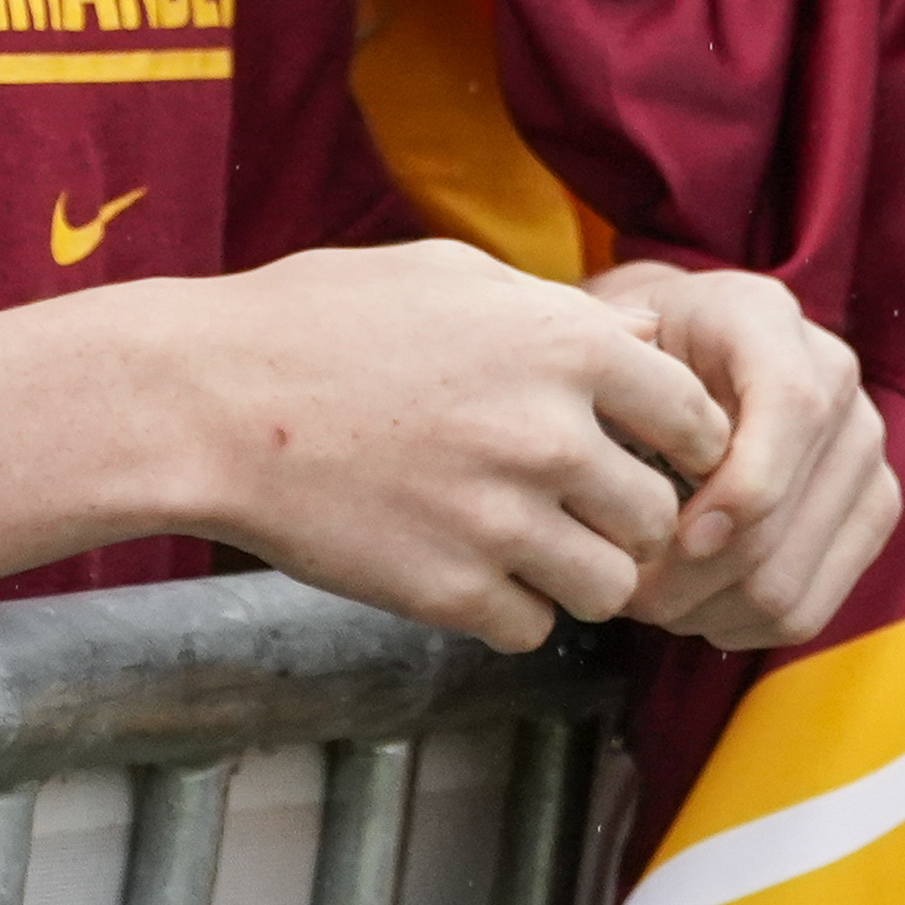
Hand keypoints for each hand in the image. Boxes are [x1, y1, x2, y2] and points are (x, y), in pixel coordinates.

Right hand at [154, 243, 731, 649]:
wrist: (209, 402)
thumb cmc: (319, 322)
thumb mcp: (454, 275)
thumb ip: (558, 312)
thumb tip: (640, 343)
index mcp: (565, 344)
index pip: (695, 417)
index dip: (685, 442)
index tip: (656, 455)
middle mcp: (550, 435)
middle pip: (662, 514)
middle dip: (632, 517)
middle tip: (589, 511)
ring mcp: (502, 521)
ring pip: (611, 587)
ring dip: (584, 574)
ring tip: (539, 551)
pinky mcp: (450, 591)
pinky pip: (533, 628)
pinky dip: (515, 612)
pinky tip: (476, 575)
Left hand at [576, 265, 898, 648]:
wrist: (671, 352)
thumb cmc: (626, 360)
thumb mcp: (608, 350)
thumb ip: (624, 402)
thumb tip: (667, 505)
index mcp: (766, 318)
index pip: (792, 408)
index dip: (739, 487)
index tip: (672, 535)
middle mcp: (834, 376)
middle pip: (781, 519)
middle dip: (689, 575)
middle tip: (623, 587)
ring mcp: (862, 447)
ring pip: (789, 582)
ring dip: (705, 608)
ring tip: (649, 597)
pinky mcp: (870, 509)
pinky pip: (808, 609)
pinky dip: (739, 625)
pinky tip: (694, 603)